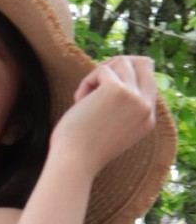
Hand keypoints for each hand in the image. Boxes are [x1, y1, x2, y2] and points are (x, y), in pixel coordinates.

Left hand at [50, 56, 156, 176]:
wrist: (74, 162)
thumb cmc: (82, 148)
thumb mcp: (110, 128)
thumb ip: (119, 108)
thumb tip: (110, 75)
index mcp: (147, 119)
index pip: (149, 80)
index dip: (124, 75)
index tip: (101, 84)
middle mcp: (146, 107)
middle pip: (143, 64)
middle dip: (115, 66)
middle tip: (93, 83)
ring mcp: (135, 98)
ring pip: (122, 62)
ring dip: (97, 75)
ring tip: (83, 98)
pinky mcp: (118, 90)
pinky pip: (102, 70)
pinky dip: (86, 83)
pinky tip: (78, 102)